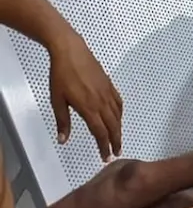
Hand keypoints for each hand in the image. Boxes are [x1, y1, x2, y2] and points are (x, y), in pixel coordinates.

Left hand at [48, 36, 122, 161]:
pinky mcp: (109, 85)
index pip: (100, 132)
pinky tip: (119, 116)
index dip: (104, 146)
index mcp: (88, 108)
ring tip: (118, 138)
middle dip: (116, 141)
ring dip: (119, 129)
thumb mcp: (57, 100)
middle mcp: (101, 102)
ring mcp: (107, 93)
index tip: (105, 156)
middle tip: (116, 152)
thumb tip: (63, 139)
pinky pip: (119, 103)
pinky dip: (121, 113)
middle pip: (113, 126)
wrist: (71, 52)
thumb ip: (62, 121)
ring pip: (118, 116)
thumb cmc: (61, 75)